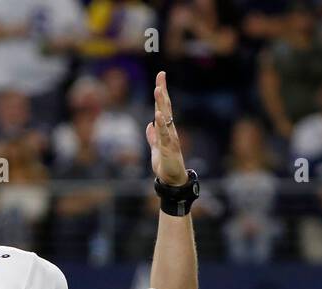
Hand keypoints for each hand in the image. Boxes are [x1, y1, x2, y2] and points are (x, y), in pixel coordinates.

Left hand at [146, 72, 186, 186]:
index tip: (160, 77)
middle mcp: (169, 130)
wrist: (172, 180)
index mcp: (165, 129)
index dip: (161, 92)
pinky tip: (157, 115)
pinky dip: (161, 124)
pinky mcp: (168, 148)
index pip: (163, 107)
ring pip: (165, 117)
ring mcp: (170, 138)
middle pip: (165, 107)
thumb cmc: (165, 164)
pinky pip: (164, 134)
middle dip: (163, 91)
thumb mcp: (156, 148)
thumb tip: (149, 126)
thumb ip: (152, 137)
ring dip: (161, 103)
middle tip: (161, 75)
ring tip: (158, 89)